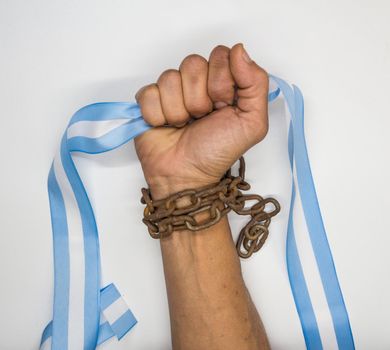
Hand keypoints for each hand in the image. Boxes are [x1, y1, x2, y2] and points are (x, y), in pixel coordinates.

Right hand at [134, 43, 268, 198]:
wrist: (186, 176)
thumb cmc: (217, 152)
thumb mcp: (252, 122)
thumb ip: (256, 83)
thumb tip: (239, 49)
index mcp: (224, 84)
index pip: (221, 55)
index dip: (221, 82)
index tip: (222, 107)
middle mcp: (198, 84)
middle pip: (193, 63)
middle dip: (199, 98)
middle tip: (202, 118)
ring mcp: (172, 91)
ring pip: (170, 78)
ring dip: (179, 110)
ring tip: (184, 125)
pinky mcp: (150, 101)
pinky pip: (149, 93)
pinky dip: (158, 116)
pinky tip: (165, 126)